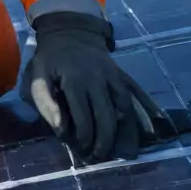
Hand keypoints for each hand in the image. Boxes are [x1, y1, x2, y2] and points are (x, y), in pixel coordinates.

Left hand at [23, 11, 164, 164]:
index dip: (83, 137)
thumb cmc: (50, 60)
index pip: (83, 116)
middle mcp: (99, 79)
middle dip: (105, 141)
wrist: (70, 32)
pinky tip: (153, 129)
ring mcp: (114, 77)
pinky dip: (146, 112)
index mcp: (76, 80)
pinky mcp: (122, 76)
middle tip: (99, 157)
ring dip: (126, 133)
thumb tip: (61, 129)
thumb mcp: (37, 78)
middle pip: (108, 116)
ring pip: (125, 109)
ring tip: (124, 154)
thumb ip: (46, 103)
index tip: (80, 150)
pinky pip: (137, 95)